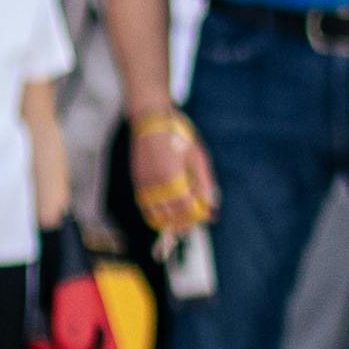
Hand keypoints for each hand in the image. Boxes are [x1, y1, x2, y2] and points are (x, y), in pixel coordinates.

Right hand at [133, 113, 217, 234]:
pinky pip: (144, 204)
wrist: (151, 121)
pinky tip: (163, 217)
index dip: (197, 216)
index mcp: (174, 177)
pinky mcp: (137, 180)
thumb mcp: (197, 156)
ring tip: (180, 227)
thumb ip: (204, 182)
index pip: (186, 207)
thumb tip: (212, 204)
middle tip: (195, 226)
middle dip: (184, 222)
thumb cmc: (179, 135)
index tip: (206, 218)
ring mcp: (144, 183)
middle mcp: (157, 183)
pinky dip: (153, 214)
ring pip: (156, 212)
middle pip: (171, 213)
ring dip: (169, 222)